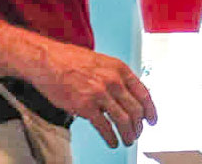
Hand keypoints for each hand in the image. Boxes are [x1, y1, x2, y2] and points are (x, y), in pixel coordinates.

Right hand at [30, 41, 156, 148]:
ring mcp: (100, 94)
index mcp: (119, 68)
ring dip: (128, 134)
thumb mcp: (102, 62)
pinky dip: (111, 138)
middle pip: (136, 110)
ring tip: (127, 140)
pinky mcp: (86, 106)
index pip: (143, 93)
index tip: (152, 119)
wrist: (49, 61)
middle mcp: (113, 80)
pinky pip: (105, 127)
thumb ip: (116, 76)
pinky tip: (112, 142)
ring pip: (123, 120)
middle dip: (139, 126)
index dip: (150, 110)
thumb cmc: (72, 60)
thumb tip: (128, 95)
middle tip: (138, 133)